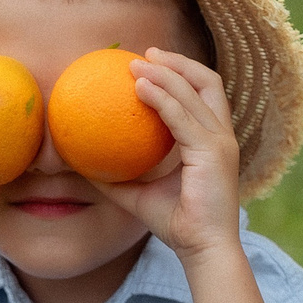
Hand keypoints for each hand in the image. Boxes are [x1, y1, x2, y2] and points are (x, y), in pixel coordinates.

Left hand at [96, 48, 240, 259]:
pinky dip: (162, 98)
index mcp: (212, 142)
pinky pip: (183, 116)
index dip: (180, 74)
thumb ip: (117, 178)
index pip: (203, 95)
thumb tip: (81, 166)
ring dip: (166, 72)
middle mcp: (222, 136)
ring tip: (136, 64)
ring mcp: (220, 142)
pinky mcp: (213, 151)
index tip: (149, 64)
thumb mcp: (140, 196)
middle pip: (208, 82)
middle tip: (144, 53)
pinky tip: (139, 88)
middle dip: (178, 62)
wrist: (203, 249)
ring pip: (195, 92)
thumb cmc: (177, 225)